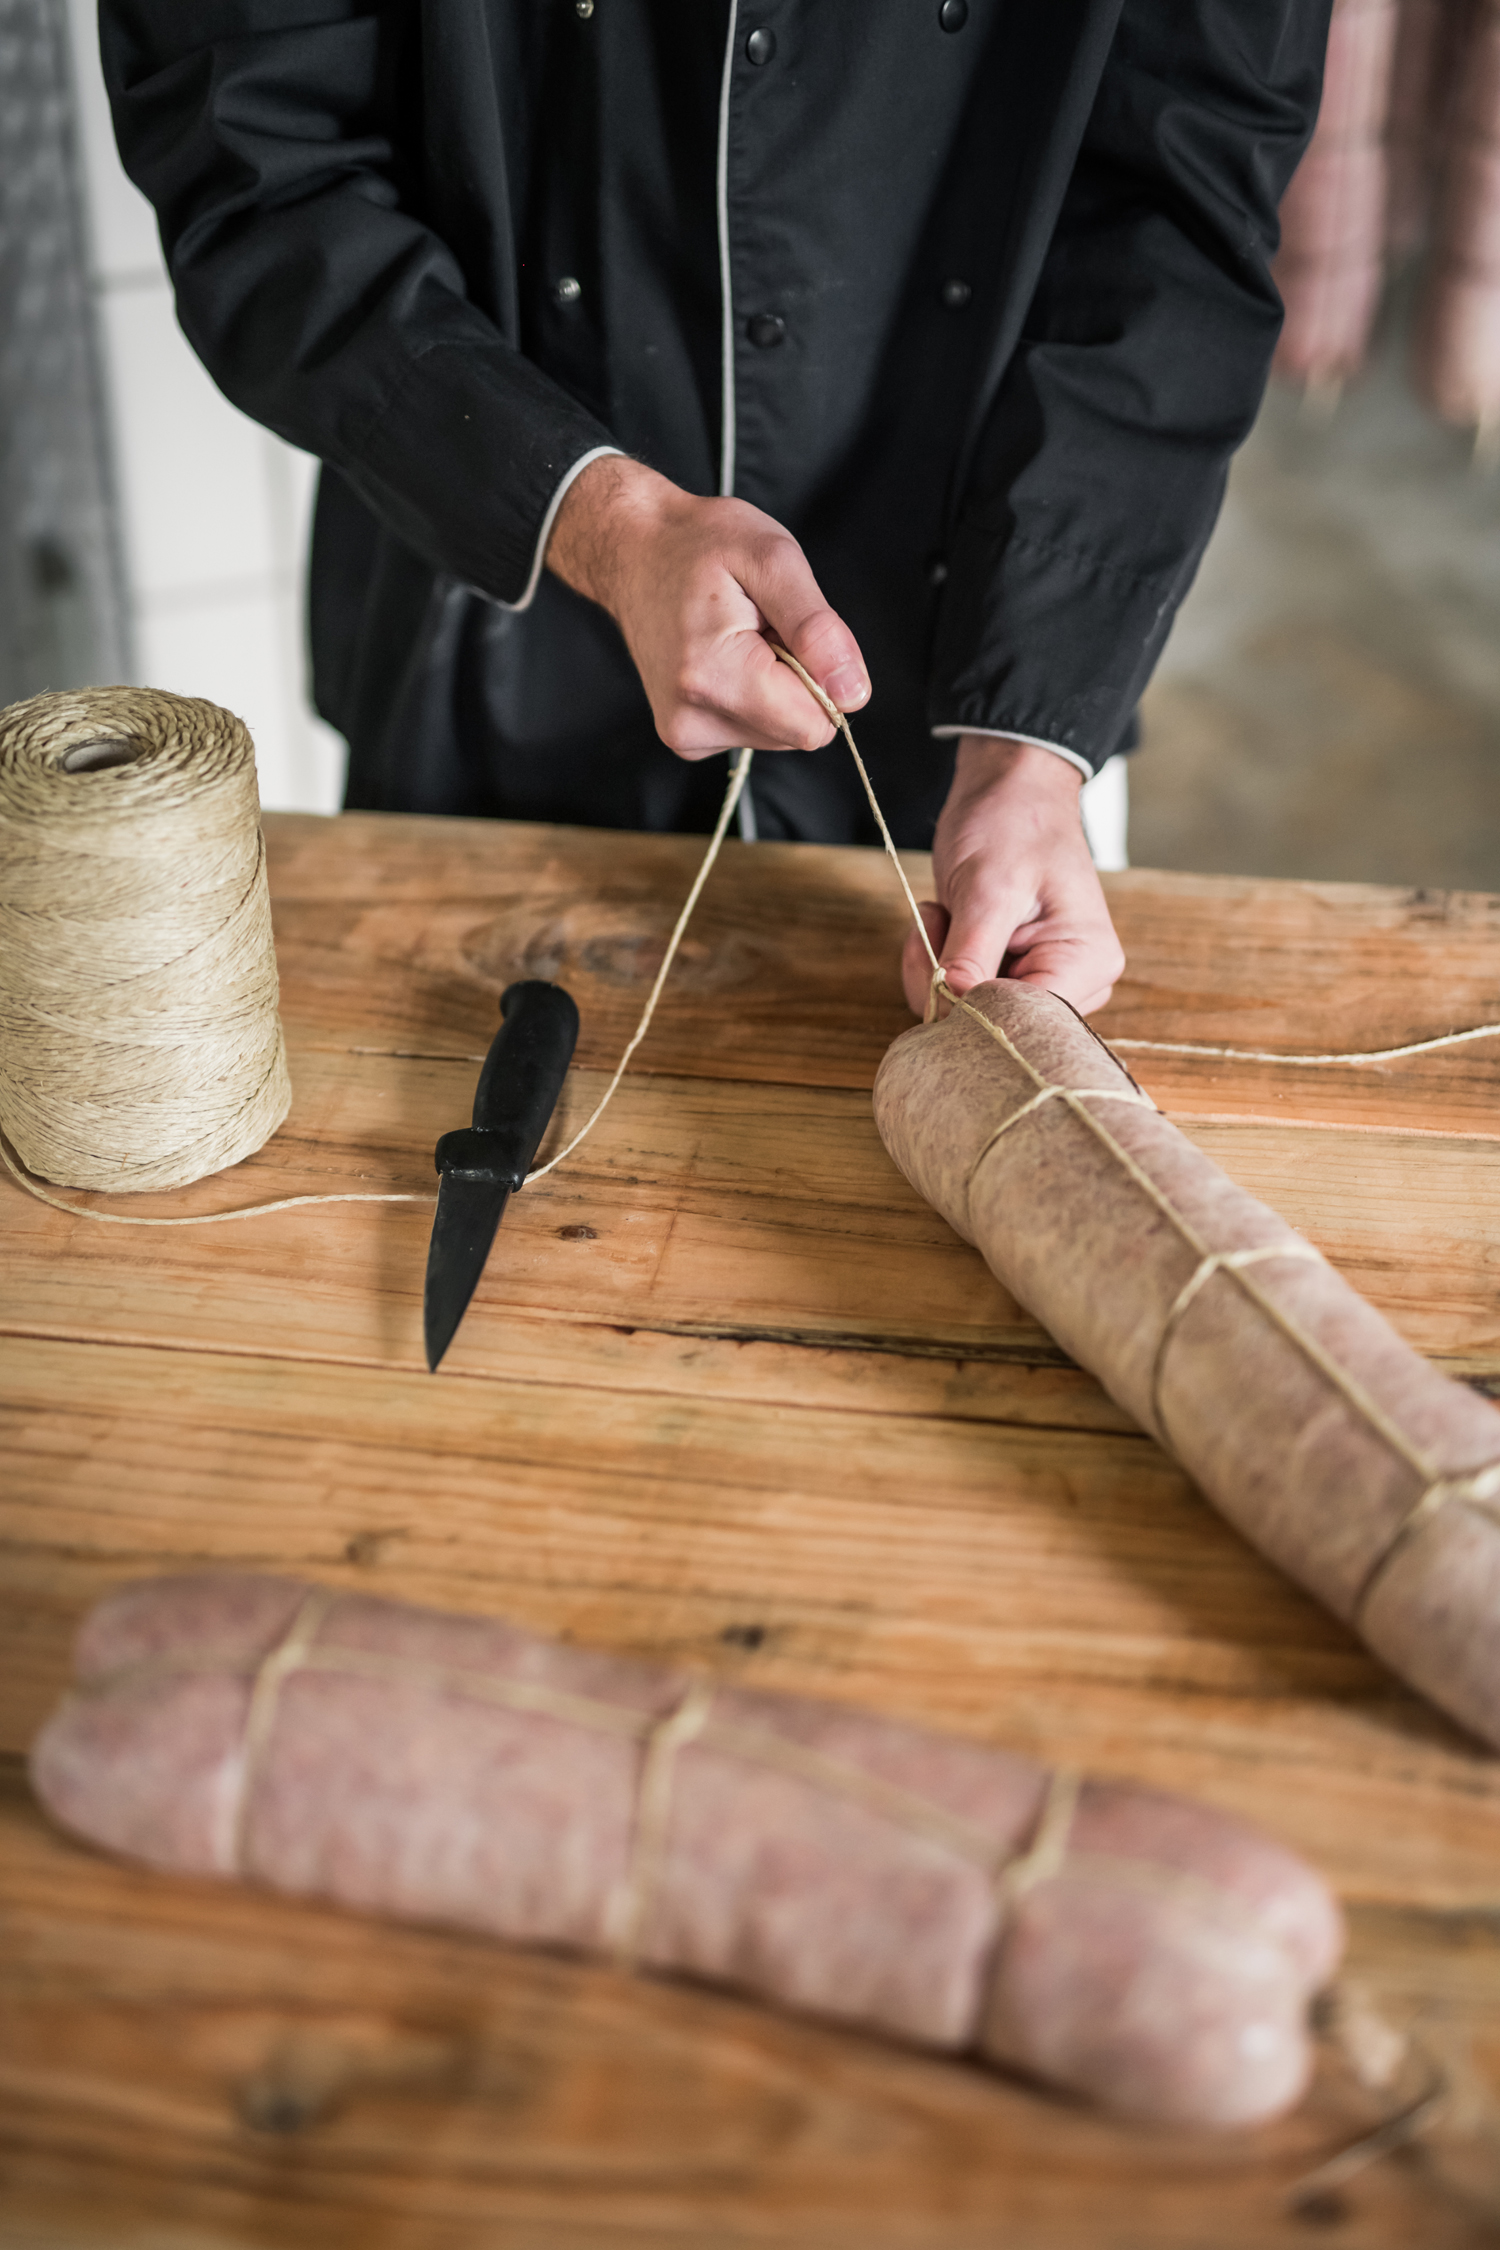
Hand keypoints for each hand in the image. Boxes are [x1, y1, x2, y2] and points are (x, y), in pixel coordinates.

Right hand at [546, 455, 869, 756]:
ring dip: (774, 686)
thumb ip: (818, 630)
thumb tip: (853, 694)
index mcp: (714, 677)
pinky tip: (724, 655)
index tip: (787, 631)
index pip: (813, 724)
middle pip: (798, 733)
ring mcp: (684, 734)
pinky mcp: (685, 737)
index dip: (820, 677)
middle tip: (759, 627)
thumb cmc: (699, 544)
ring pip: (778, 734)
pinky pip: (752, 730)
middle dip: (796, 679)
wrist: (633, 550)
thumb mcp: (772, 560)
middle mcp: (692, 720)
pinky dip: (752, 695)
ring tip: (739, 636)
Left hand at [902, 737, 1124, 1016]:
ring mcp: (1043, 981)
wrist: (1010, 788)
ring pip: (970, 1013)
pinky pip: (963, 994)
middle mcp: (1076, 982)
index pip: (1025, 1021)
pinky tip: (943, 921)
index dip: (970, 1005)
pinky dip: (938, 964)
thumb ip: (974, 951)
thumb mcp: (989, 886)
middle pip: (996, 1024)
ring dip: (936, 968)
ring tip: (941, 913)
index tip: (939, 962)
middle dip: (947, 981)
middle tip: (934, 922)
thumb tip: (953, 1004)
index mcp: (1088, 962)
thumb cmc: (1013, 823)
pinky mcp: (1012, 974)